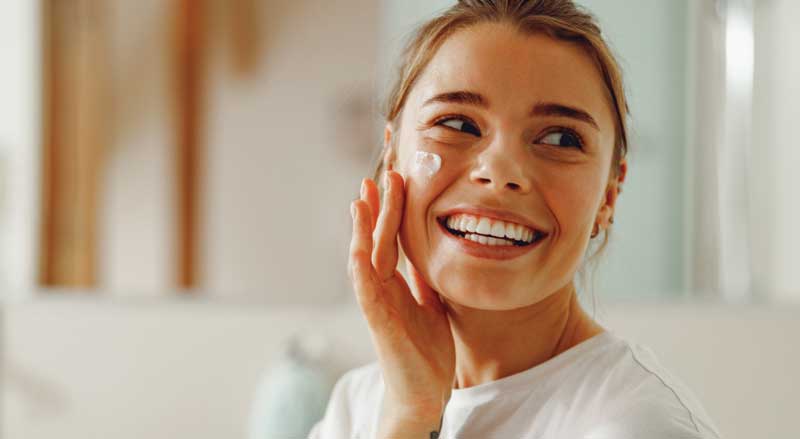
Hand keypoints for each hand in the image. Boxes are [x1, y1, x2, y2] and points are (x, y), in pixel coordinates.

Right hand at [348, 171, 455, 431]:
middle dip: (378, 208)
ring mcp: (377, 303)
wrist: (424, 392)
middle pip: (378, 240)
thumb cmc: (426, 352)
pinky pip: (366, 290)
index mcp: (397, 284)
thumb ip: (424, 283)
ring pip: (366, 258)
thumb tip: (426, 258)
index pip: (392, 240)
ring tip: (362, 199)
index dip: (392, 211)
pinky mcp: (378, 321)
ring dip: (363, 229)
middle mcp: (383, 289)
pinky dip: (360, 267)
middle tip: (379, 175)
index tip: (395, 181)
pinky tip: (358, 248)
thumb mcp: (432, 306)